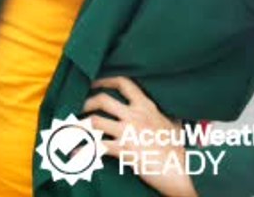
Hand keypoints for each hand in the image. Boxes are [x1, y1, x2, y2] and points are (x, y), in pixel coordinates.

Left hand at [84, 76, 198, 196]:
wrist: (183, 172)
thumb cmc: (179, 151)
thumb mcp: (175, 126)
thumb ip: (165, 116)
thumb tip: (167, 111)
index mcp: (147, 107)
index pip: (124, 84)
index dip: (105, 80)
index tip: (93, 83)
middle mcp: (135, 116)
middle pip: (102, 100)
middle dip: (86, 103)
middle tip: (79, 108)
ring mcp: (128, 132)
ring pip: (94, 122)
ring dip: (79, 125)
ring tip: (71, 128)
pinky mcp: (123, 150)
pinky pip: (96, 147)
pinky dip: (83, 149)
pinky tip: (74, 151)